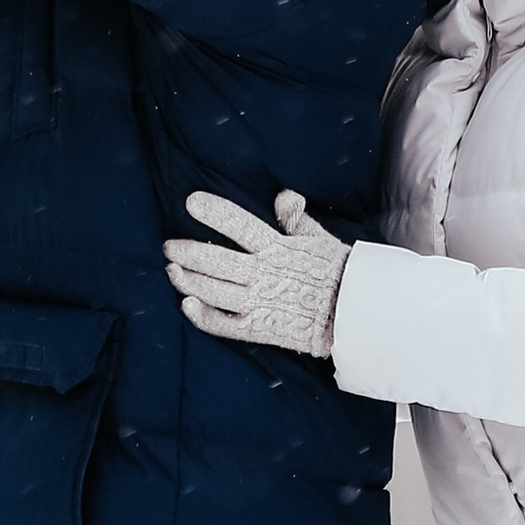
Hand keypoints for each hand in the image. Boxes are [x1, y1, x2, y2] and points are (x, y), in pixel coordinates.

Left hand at [165, 190, 348, 359]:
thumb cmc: (339, 273)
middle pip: (215, 259)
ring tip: (172, 270)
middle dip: (187, 250)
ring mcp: (259, 302)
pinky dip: (201, 316)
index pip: (239, 224)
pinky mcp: (259, 329)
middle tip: (169, 246)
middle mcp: (263, 273)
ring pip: (213, 290)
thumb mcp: (320, 239)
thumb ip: (296, 219)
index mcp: (277, 248)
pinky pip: (223, 325)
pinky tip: (186, 305)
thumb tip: (283, 195)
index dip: (214, 212)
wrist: (354, 315)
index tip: (191, 202)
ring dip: (188, 279)